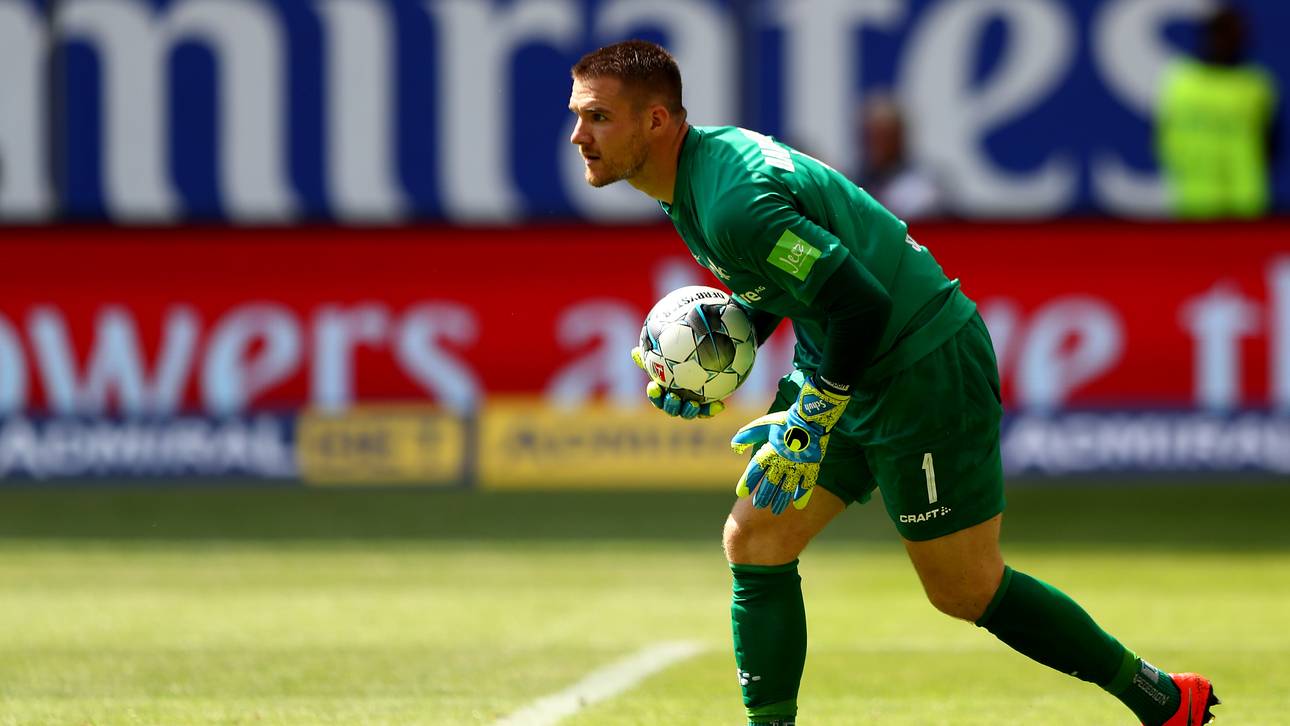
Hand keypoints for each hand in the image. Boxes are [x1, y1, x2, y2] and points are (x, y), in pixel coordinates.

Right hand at [630, 346, 725, 419]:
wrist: (702, 358)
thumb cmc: (678, 355)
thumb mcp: (665, 352)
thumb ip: (651, 354)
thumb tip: (633, 352)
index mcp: (664, 390)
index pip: (656, 395)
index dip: (654, 394)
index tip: (654, 386)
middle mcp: (675, 400)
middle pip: (670, 408)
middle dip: (669, 405)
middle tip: (673, 397)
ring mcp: (690, 405)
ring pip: (687, 413)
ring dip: (689, 411)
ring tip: (693, 404)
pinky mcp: (705, 406)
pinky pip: (707, 410)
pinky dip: (712, 409)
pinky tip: (720, 406)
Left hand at [729, 376, 849, 513]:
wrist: (810, 417)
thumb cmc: (785, 421)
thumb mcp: (762, 425)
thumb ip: (747, 436)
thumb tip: (734, 447)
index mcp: (769, 450)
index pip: (755, 469)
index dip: (747, 481)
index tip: (741, 493)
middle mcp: (782, 460)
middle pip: (771, 482)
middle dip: (764, 495)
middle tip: (758, 505)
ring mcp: (798, 464)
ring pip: (787, 487)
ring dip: (781, 499)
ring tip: (775, 510)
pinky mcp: (811, 465)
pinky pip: (807, 484)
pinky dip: (802, 495)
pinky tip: (797, 505)